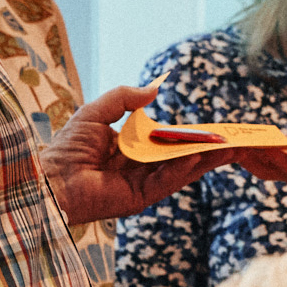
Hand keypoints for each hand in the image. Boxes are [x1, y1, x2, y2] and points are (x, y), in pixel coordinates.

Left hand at [42, 88, 286, 223]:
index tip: (215, 128)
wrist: (51, 179)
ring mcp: (144, 183)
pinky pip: (169, 181)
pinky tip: (202, 158)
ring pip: (182, 169)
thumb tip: (154, 88)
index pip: (168, 141)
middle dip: (208, 148)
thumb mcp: (96, 113)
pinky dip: (186, 169)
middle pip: (181, 156)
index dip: (191, 135)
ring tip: (230, 148)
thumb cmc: (66, 148)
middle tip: (235, 140)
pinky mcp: (142, 197)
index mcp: (131, 149)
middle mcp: (141, 167)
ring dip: (206, 159)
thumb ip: (124, 98)